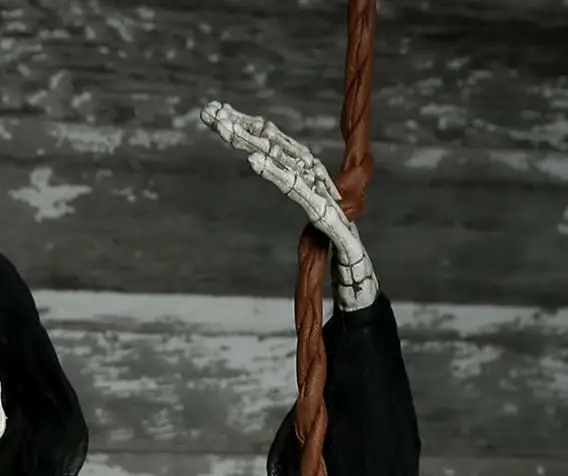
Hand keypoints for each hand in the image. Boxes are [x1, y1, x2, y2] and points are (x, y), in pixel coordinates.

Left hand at [199, 103, 377, 310]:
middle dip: (242, 127)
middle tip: (209, 111)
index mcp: (306, 175)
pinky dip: (275, 173)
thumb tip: (277, 173)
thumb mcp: (296, 211)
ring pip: (283, 160)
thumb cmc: (329, 245)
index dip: (247, 126)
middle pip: (275, 144)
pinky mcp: (325, 214)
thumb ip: (294, 191)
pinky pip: (296, 189)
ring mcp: (320, 192)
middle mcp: (313, 176)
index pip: (273, 142)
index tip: (216, 112)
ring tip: (226, 129)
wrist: (359, 272)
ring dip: (253, 142)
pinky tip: (253, 161)